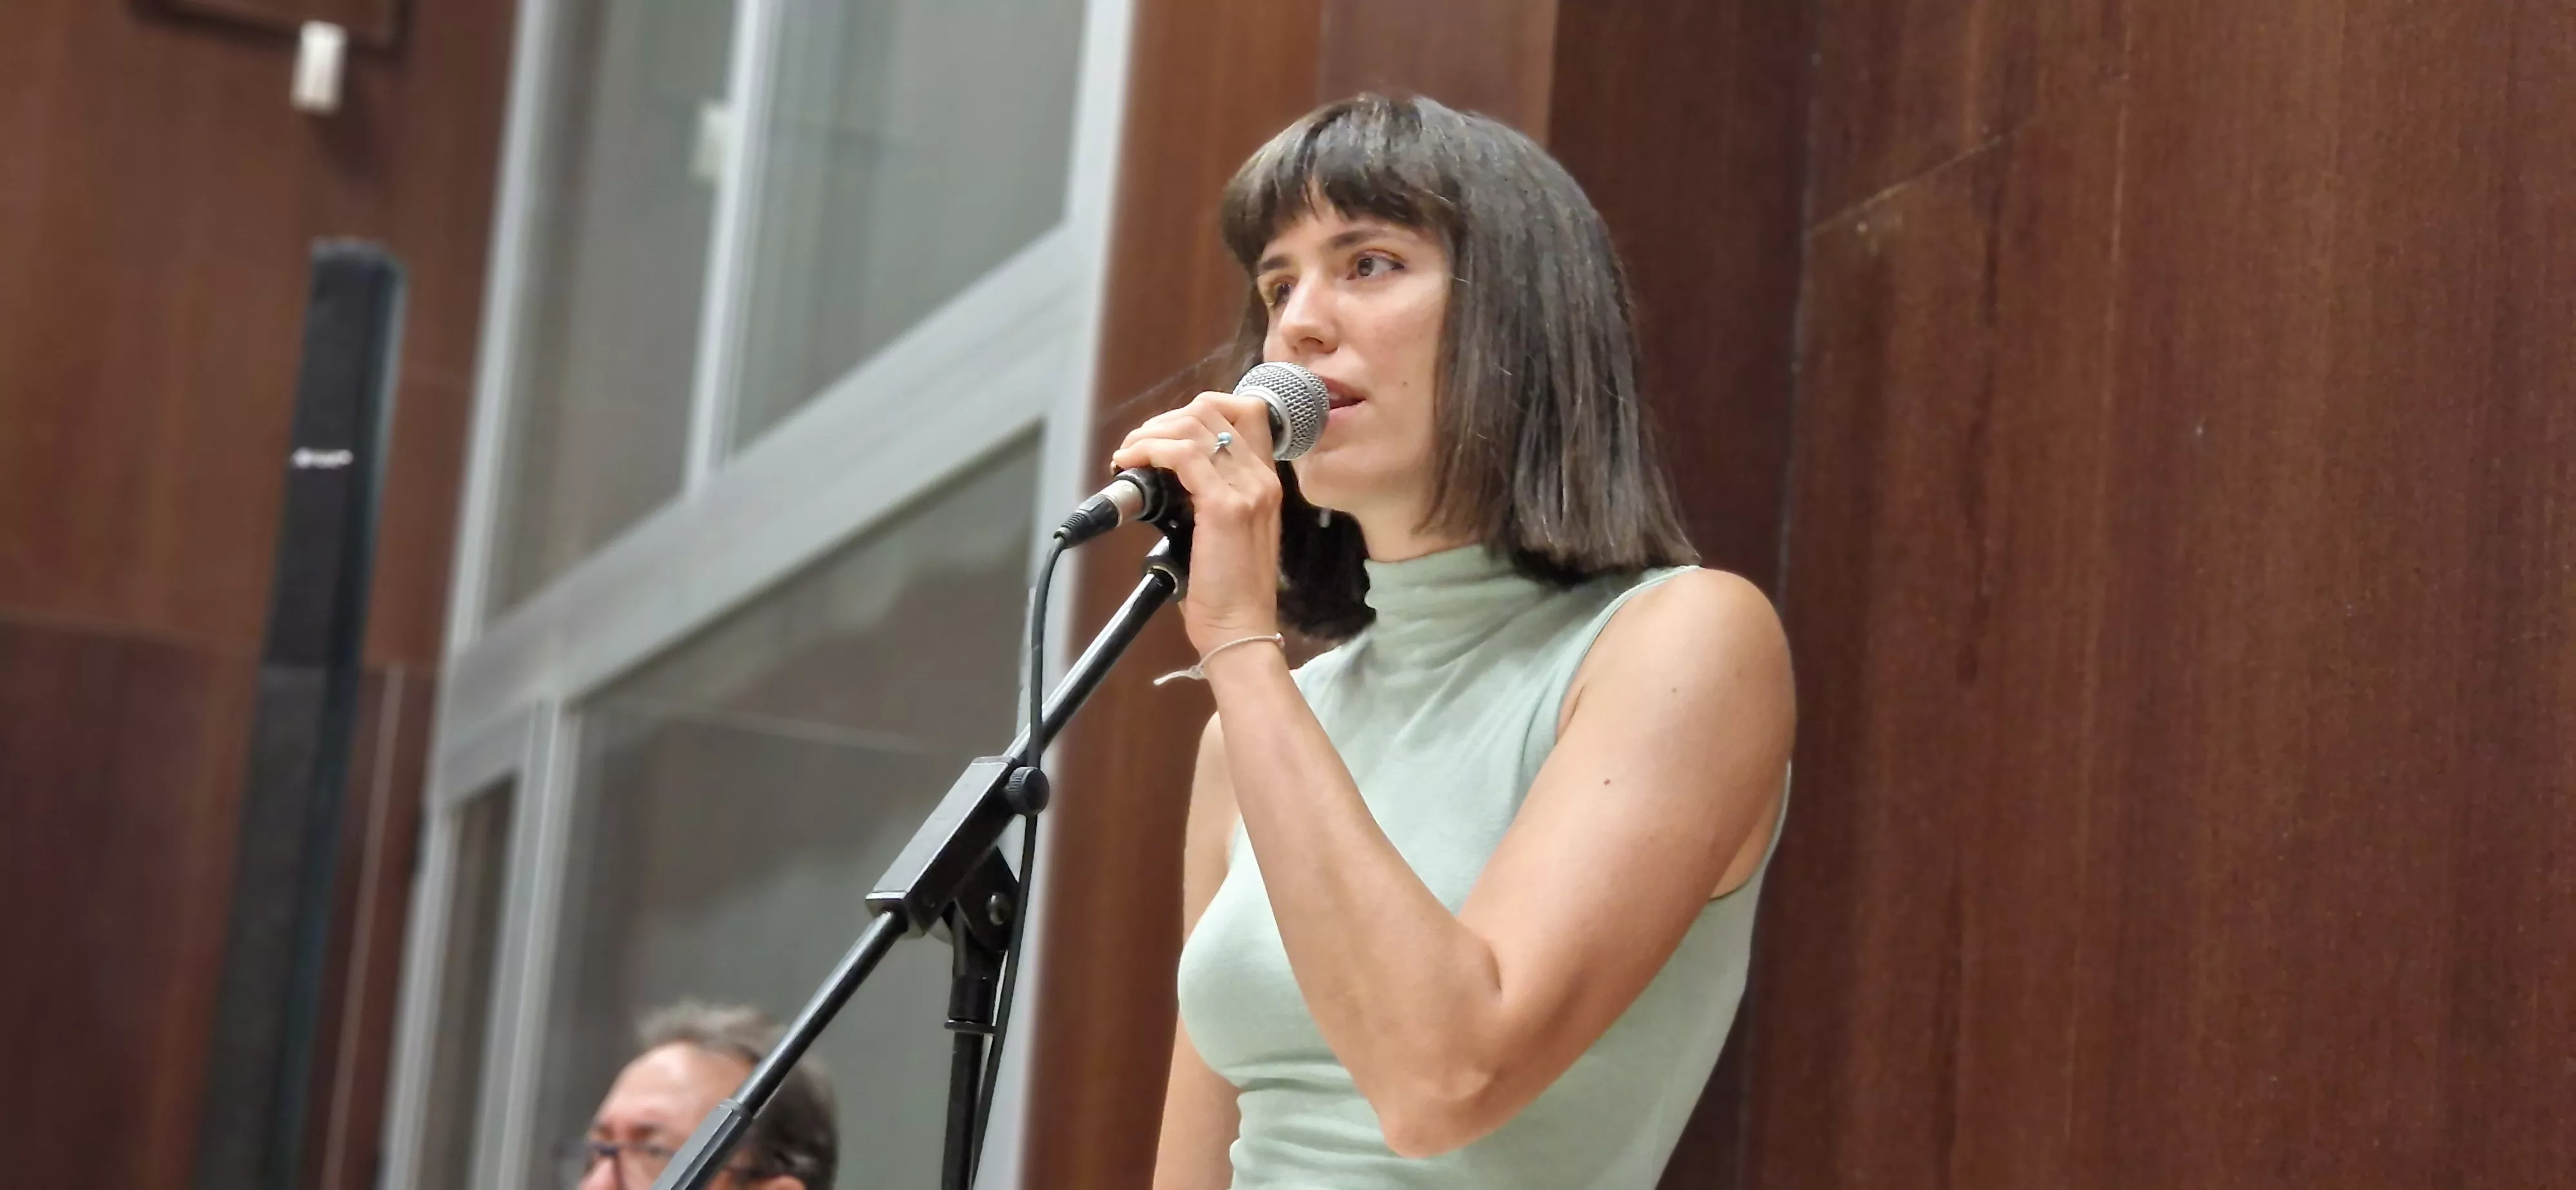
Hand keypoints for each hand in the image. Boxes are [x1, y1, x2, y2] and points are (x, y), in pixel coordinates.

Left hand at [1110, 391, 1283, 652]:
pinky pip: (1181, 455)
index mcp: (1265, 482)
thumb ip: (1209, 497)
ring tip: (1129, 455)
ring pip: (1193, 425)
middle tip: (1137, 447)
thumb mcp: (1227, 533)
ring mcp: (1247, 489)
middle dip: (1165, 420)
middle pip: (1213, 408)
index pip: (1244, 411)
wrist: (1239, 630)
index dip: (1198, 411)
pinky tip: (1131, 463)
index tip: (1165, 435)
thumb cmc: (1227, 592)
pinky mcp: (1224, 507)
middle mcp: (1262, 478)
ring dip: (1150, 432)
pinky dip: (1149, 450)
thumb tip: (1165, 477)